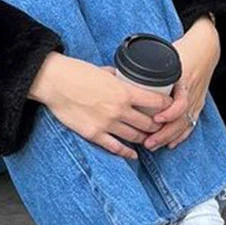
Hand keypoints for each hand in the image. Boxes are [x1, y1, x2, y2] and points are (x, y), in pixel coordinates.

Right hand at [29, 52, 174, 159]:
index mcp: (124, 91)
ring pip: (135, 137)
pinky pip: (116, 148)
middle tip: (161, 127)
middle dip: (158, 126)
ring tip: (149, 139)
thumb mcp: (103, 70)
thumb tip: (122, 78)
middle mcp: (119, 110)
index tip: (171, 108)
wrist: (54, 82)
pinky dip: (127, 152)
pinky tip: (133, 154)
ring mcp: (107, 124)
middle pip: (148, 123)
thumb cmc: (76, 72)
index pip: (156, 102)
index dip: (168, 106)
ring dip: (144, 139)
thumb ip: (117, 77)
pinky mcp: (94, 134)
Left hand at [143, 16, 219, 150]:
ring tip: (153, 145)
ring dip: (168, 137)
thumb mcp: (168, 54)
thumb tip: (119, 69)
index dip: (169, 113)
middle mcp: (190, 94)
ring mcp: (196, 100)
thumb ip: (148, 63)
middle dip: (163, 134)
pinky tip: (170, 144)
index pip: (181, 103)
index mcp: (183, 81)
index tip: (156, 119)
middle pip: (180, 120)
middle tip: (147, 141)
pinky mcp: (198, 105)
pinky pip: (190, 124)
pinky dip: (180, 136)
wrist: (206, 48)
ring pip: (184, 125)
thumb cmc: (185, 50)